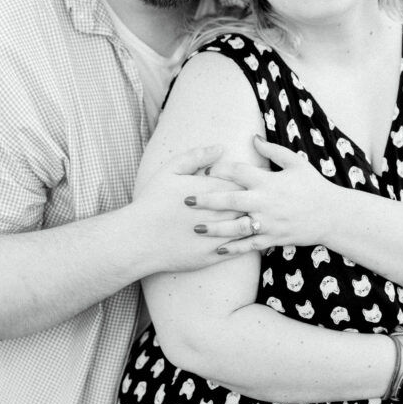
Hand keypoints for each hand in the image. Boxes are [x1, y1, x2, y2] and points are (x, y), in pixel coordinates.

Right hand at [132, 145, 247, 272]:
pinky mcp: (214, 255)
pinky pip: (239, 249)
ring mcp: (219, 236)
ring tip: (257, 217)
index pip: (245, 181)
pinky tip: (246, 237)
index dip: (251, 180)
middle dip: (257, 200)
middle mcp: (220, 213)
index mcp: (213, 190)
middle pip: (251, 204)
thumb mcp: (170, 171)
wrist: (139, 238)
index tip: (254, 180)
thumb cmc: (153, 201)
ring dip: (255, 222)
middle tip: (263, 198)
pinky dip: (246, 242)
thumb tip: (221, 148)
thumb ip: (196, 157)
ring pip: (250, 228)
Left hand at [180, 134, 332, 253]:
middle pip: (231, 201)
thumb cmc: (313, 185)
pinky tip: (217, 249)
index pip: (238, 172)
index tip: (203, 171)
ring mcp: (268, 223)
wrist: (332, 215)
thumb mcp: (296, 163)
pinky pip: (249, 245)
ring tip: (196, 227)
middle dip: (207, 200)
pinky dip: (233, 248)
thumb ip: (272, 150)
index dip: (219, 170)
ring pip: (236, 227)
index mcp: (269, 181)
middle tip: (186, 200)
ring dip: (215, 228)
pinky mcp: (272, 239)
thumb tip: (252, 137)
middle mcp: (265, 202)